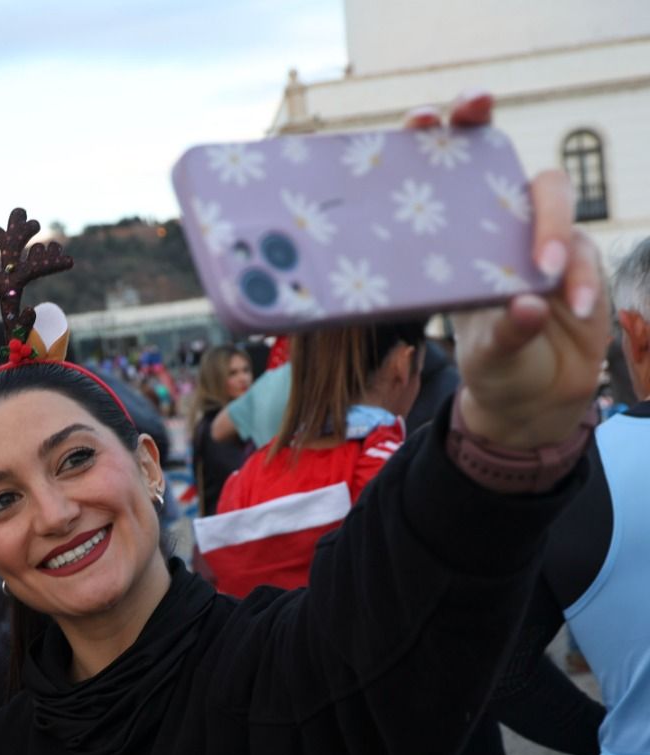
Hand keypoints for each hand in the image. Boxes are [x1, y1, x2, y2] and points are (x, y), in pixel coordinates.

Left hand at [407, 94, 610, 447]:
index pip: (444, 180)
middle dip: (485, 126)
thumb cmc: (494, 363)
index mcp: (456, 242)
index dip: (434, 138)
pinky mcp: (579, 257)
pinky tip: (573, 307)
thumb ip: (502, 332)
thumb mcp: (484, 354)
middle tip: (476, 108)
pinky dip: (580, 280)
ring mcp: (540, 237)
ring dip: (546, 227)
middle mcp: (497, 227)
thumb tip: (525, 306)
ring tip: (542, 274)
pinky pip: (583, 254)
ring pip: (551, 197)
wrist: (537, 395)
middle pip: (498, 160)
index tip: (421, 118)